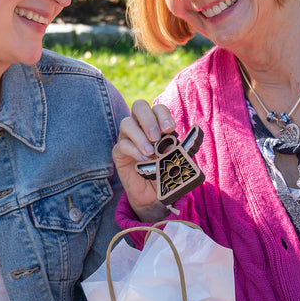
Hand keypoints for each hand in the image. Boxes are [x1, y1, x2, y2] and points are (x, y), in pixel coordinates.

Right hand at [111, 100, 176, 221]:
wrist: (152, 193)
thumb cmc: (165, 171)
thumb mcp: (176, 158)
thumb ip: (179, 148)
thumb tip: (181, 140)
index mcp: (156, 124)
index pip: (157, 109)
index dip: (163, 115)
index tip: (170, 129)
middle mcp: (140, 126)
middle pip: (139, 106)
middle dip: (148, 119)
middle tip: (157, 136)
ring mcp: (127, 137)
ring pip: (126, 123)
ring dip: (140, 136)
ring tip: (151, 152)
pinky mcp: (118, 152)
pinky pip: (122, 144)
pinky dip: (134, 150)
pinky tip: (144, 159)